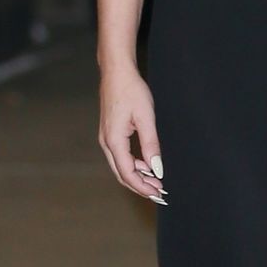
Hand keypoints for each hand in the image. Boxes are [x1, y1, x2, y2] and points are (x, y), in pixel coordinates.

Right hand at [98, 62, 166, 203]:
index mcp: (114, 141)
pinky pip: (120, 156)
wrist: (116, 72)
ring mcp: (106, 138)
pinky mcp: (110, 133)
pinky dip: (134, 164)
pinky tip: (148, 165)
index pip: (128, 173)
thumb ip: (151, 144)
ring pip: (121, 166)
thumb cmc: (131, 90)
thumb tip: (157, 169)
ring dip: (138, 176)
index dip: (143, 187)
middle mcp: (106, 142)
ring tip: (157, 181)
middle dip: (140, 186)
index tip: (158, 194)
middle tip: (159, 194)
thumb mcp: (146, 117)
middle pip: (122, 174)